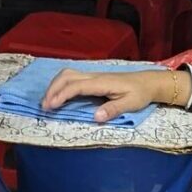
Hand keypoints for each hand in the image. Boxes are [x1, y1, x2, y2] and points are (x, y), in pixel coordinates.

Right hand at [40, 66, 180, 123]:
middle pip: (67, 77)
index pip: (76, 86)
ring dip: (55, 86)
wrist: (148, 82)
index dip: (61, 95)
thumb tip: (96, 116)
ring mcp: (93, 76)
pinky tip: (57, 95)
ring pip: (67, 75)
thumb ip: (113, 109)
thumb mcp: (131, 104)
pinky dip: (60, 85)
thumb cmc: (140, 94)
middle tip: (44, 106)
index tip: (51, 106)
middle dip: (52, 89)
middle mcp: (94, 76)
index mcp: (102, 83)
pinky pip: (72, 78)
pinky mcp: (93, 78)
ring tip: (47, 101)